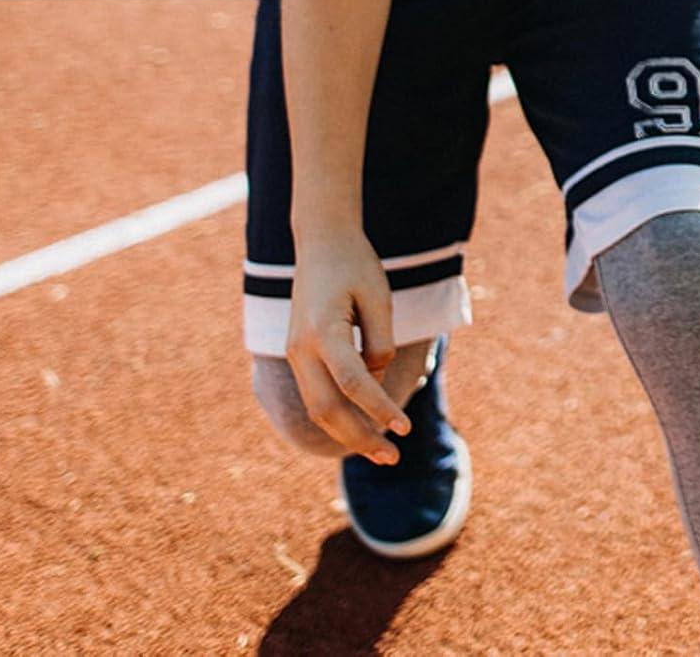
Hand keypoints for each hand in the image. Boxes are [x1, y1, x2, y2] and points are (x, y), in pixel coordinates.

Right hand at [285, 228, 412, 462]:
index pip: (353, 383)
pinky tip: (362, 427)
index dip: (379, 409)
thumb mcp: (378, 296)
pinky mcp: (297, 354)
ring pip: (317, 408)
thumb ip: (379, 342)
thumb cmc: (355, 264)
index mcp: (322, 330)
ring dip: (347, 433)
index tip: (404, 429)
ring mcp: (294, 352)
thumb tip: (375, 384)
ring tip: (381, 451)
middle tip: (393, 458)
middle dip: (359, 438)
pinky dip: (337, 415)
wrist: (321, 240)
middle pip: (327, 409)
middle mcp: (301, 347)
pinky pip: (315, 395)